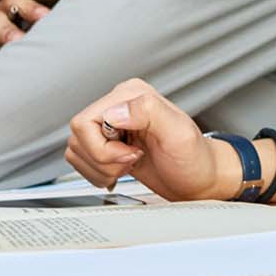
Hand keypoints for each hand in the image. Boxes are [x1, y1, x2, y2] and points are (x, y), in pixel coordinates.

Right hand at [64, 78, 234, 199]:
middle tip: (131, 162)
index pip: (85, 121)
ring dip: (100, 169)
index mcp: (130, 95)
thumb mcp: (179, 133)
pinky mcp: (107, 145)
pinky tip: (120, 171)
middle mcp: (118, 106)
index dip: (102, 147)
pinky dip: (97, 174)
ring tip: (128, 166)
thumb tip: (115, 111)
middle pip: (78, 137)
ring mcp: (111, 127)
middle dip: (102, 160)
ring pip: (76, 150)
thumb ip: (149, 112)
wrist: (199, 180)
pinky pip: (80, 161)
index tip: (132, 155)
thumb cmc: (195, 158)